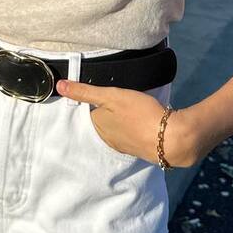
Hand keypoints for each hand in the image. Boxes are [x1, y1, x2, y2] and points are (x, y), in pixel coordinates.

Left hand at [57, 79, 197, 167]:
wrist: (172, 138)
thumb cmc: (140, 114)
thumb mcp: (111, 96)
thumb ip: (85, 92)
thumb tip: (59, 85)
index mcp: (100, 127)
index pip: (90, 111)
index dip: (95, 101)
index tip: (103, 94)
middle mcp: (110, 139)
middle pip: (103, 121)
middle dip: (108, 112)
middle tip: (120, 99)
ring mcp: (126, 145)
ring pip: (118, 128)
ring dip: (122, 120)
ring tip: (132, 108)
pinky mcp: (142, 146)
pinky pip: (133, 134)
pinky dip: (135, 127)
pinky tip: (142, 120)